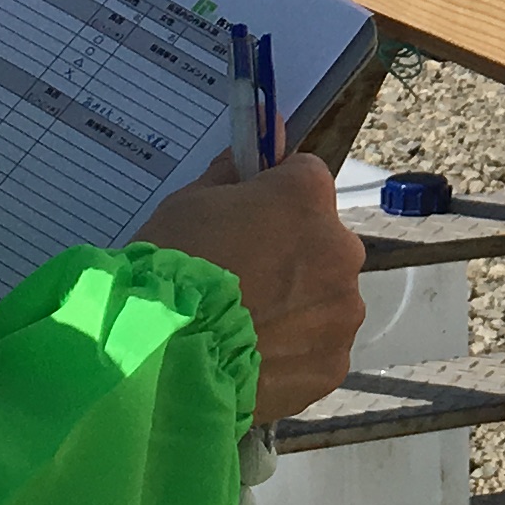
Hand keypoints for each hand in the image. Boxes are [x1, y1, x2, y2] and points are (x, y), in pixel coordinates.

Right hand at [136, 152, 368, 421]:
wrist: (162, 359)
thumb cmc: (172, 272)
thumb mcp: (188, 204)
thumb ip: (234, 173)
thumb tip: (261, 142)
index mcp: (307, 197)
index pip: (304, 178)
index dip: (273, 197)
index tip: (245, 220)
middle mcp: (340, 247)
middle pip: (321, 240)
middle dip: (290, 254)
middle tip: (239, 280)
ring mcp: (342, 309)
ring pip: (324, 296)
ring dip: (296, 305)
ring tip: (243, 326)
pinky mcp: (334, 362)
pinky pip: (318, 347)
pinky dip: (294, 352)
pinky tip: (254, 358)